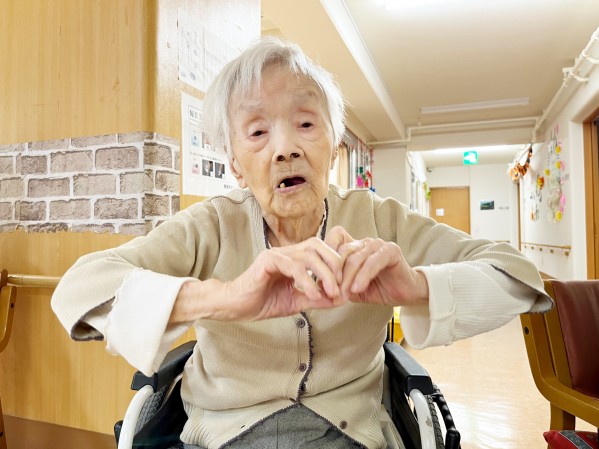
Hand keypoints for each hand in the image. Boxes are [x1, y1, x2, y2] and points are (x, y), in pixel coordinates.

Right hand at [229, 237, 345, 319]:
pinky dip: (306, 280)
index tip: (343, 286)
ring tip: (330, 292)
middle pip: (318, 245)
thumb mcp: (296, 302)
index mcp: (294, 258)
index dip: (335, 264)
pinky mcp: (267, 260)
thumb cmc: (262, 302)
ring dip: (323, 274)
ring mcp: (277, 254)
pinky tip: (312, 295)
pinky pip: (293, 266)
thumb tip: (340, 299)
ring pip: (308, 254)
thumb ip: (316, 298)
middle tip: (340, 286)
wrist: (236, 307)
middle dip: (333, 264)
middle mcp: (287, 252)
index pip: (321, 250)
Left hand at [325, 226, 428, 306]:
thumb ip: (338, 286)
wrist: (406, 293)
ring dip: (347, 278)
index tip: (318, 278)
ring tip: (342, 295)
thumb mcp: (353, 289)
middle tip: (330, 293)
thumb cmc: (380, 288)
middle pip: (342, 252)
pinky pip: (373, 262)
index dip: (325, 255)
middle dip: (334, 275)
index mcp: (354, 247)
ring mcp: (378, 245)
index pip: (334, 238)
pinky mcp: (391, 251)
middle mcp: (364, 243)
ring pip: (356, 258)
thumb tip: (317, 290)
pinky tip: (358, 289)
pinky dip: (363, 276)